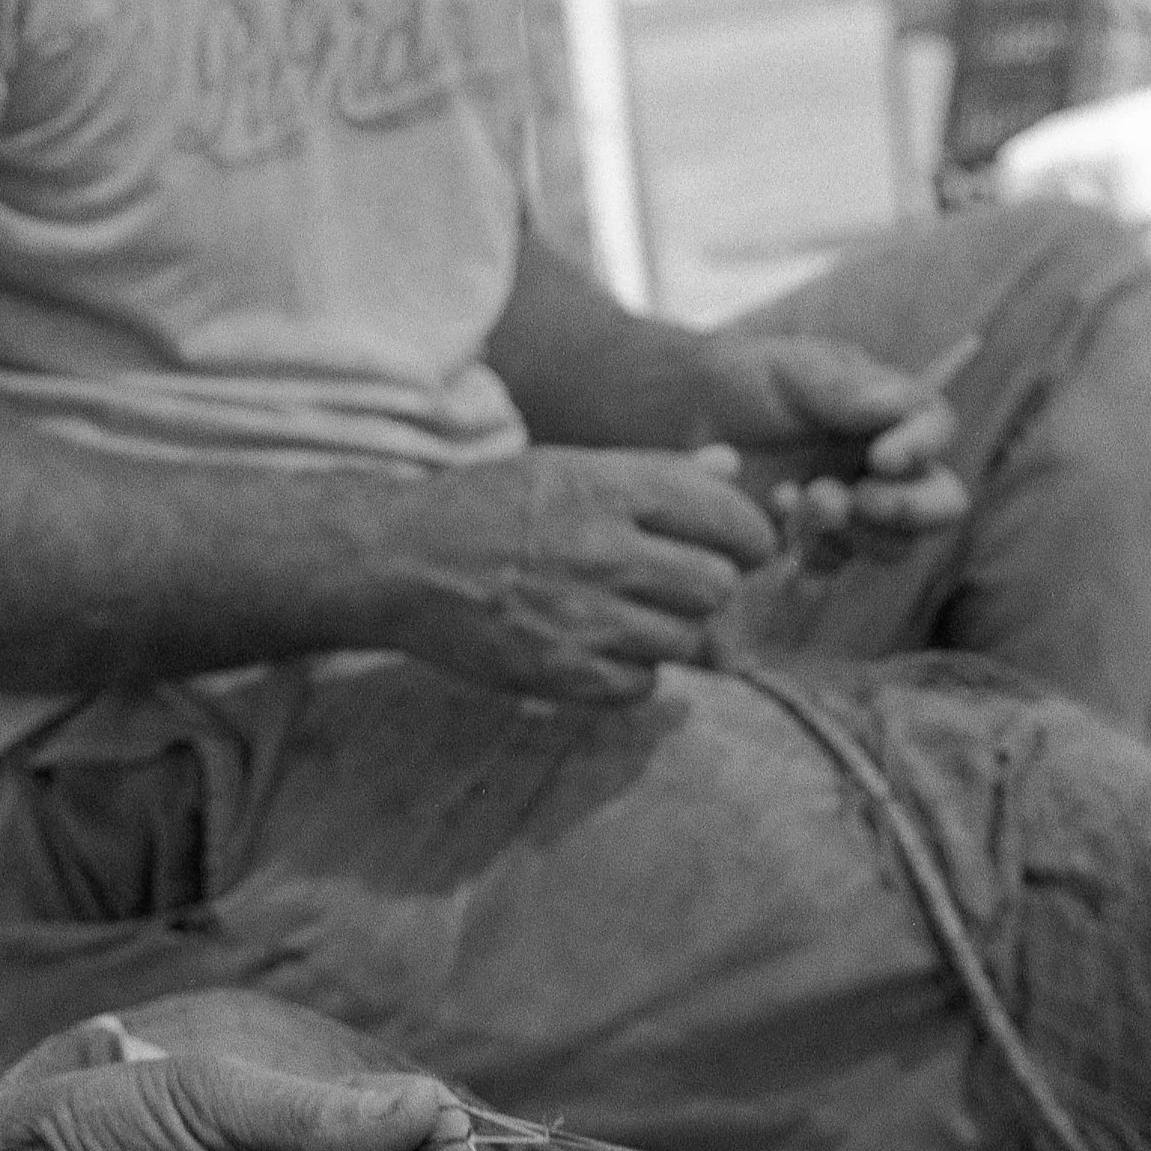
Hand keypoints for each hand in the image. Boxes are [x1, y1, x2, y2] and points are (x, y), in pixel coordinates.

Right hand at [387, 446, 779, 703]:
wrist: (401, 561)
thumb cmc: (488, 505)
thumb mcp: (568, 466)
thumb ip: (656, 470)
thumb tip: (731, 466)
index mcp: (608, 488)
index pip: (727, 517)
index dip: (749, 535)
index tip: (742, 545)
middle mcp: (603, 552)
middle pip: (718, 585)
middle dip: (712, 585)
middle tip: (684, 581)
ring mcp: (584, 618)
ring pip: (689, 640)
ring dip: (675, 630)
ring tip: (637, 612)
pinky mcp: (562, 674)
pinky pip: (644, 684)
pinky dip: (636, 670)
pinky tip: (605, 644)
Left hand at [698, 332, 971, 566]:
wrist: (682, 418)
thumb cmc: (742, 378)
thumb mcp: (792, 368)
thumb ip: (845, 389)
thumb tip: (904, 407)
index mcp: (886, 411)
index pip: (935, 428)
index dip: (922, 447)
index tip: (881, 458)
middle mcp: (883, 464)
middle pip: (941, 500)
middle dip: (908, 508)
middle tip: (856, 499)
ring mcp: (855, 507)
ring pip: (895, 542)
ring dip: (854, 531)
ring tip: (793, 500)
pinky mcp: (817, 543)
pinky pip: (842, 565)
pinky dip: (818, 557)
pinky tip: (781, 532)